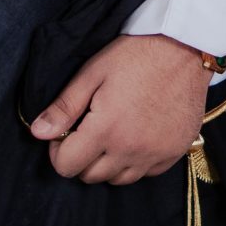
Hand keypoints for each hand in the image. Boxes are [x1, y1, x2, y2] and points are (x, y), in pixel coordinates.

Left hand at [30, 32, 209, 183]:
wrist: (187, 46)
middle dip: (82, 158)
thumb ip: (64, 107)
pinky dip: (136, 161)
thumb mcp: (93, 73)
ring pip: (119, 179)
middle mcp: (131, 149)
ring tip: (114, 134)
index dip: (58, 151)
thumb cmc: (137, 54)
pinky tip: (137, 137)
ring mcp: (156, 153)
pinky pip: (146, 173)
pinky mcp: (175, 151)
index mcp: (106, 129)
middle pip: (90, 176)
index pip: (66, 166)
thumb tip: (38, 132)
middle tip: (90, 130)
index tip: (67, 132)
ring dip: (109, 163)